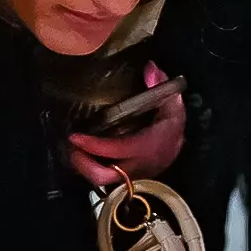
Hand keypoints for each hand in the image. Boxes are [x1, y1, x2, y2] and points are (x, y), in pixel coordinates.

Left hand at [67, 62, 186, 185]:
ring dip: (86, 168)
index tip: (74, 136)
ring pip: (102, 181)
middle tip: (72, 148)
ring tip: (75, 151)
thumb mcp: (172, 102)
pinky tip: (86, 156)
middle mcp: (138, 166)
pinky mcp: (126, 177)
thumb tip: (149, 69)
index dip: (92, 146)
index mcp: (147, 146)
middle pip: (104, 176)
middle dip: (83, 164)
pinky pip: (105, 178)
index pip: (115, 150)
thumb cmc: (172, 125)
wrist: (178, 145)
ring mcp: (131, 175)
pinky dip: (92, 168)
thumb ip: (161, 85)